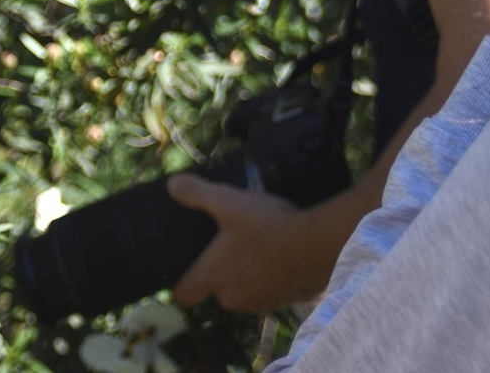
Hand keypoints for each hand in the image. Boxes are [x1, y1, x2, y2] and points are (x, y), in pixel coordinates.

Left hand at [167, 174, 324, 312]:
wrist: (317, 246)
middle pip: (218, 292)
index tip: (193, 268)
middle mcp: (231, 297)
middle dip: (225, 274)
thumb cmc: (267, 226)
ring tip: (264, 249)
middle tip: (236, 247)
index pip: (184, 294)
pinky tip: (285, 258)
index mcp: (212, 276)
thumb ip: (198, 194)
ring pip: (246, 293)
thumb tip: (172, 185)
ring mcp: (259, 303)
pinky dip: (274, 280)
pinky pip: (272, 294)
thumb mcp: (230, 202)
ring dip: (251, 277)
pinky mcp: (284, 303)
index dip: (185, 282)